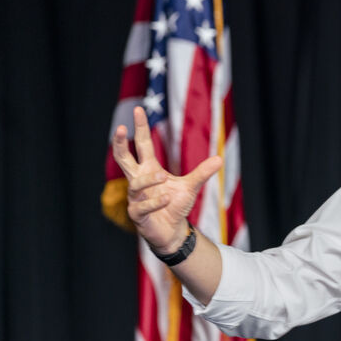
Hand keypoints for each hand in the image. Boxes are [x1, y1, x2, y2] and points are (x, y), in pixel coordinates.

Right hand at [112, 106, 221, 252]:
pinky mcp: (137, 214)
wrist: (171, 231)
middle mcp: (138, 180)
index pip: (142, 145)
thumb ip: (202, 172)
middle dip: (121, 144)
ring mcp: (135, 197)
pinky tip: (166, 198)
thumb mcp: (190, 186)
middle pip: (124, 159)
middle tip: (120, 129)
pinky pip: (142, 206)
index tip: (139, 110)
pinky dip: (155, 202)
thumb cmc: (175, 205)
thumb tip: (219, 159)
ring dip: (149, 180)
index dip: (140, 128)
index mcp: (149, 169)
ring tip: (163, 177)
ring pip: (135, 184)